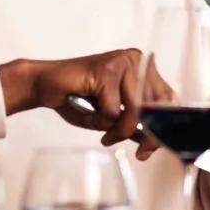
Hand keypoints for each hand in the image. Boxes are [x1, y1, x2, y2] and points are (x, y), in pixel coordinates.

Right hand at [0, 49, 171, 159]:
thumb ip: (134, 124)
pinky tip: (88, 113)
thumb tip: (153, 142)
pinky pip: (112, 110)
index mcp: (144, 67)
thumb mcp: (112, 115)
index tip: (148, 149)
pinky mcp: (107, 70)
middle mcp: (137, 60)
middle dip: (140, 134)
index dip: (161, 126)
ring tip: (103, 132)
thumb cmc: (78, 98)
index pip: (166, 98)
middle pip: (153, 106)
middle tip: (119, 142)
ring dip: (117, 129)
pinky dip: (100, 121)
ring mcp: (124, 62)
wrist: (43, 84)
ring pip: (135, 110)